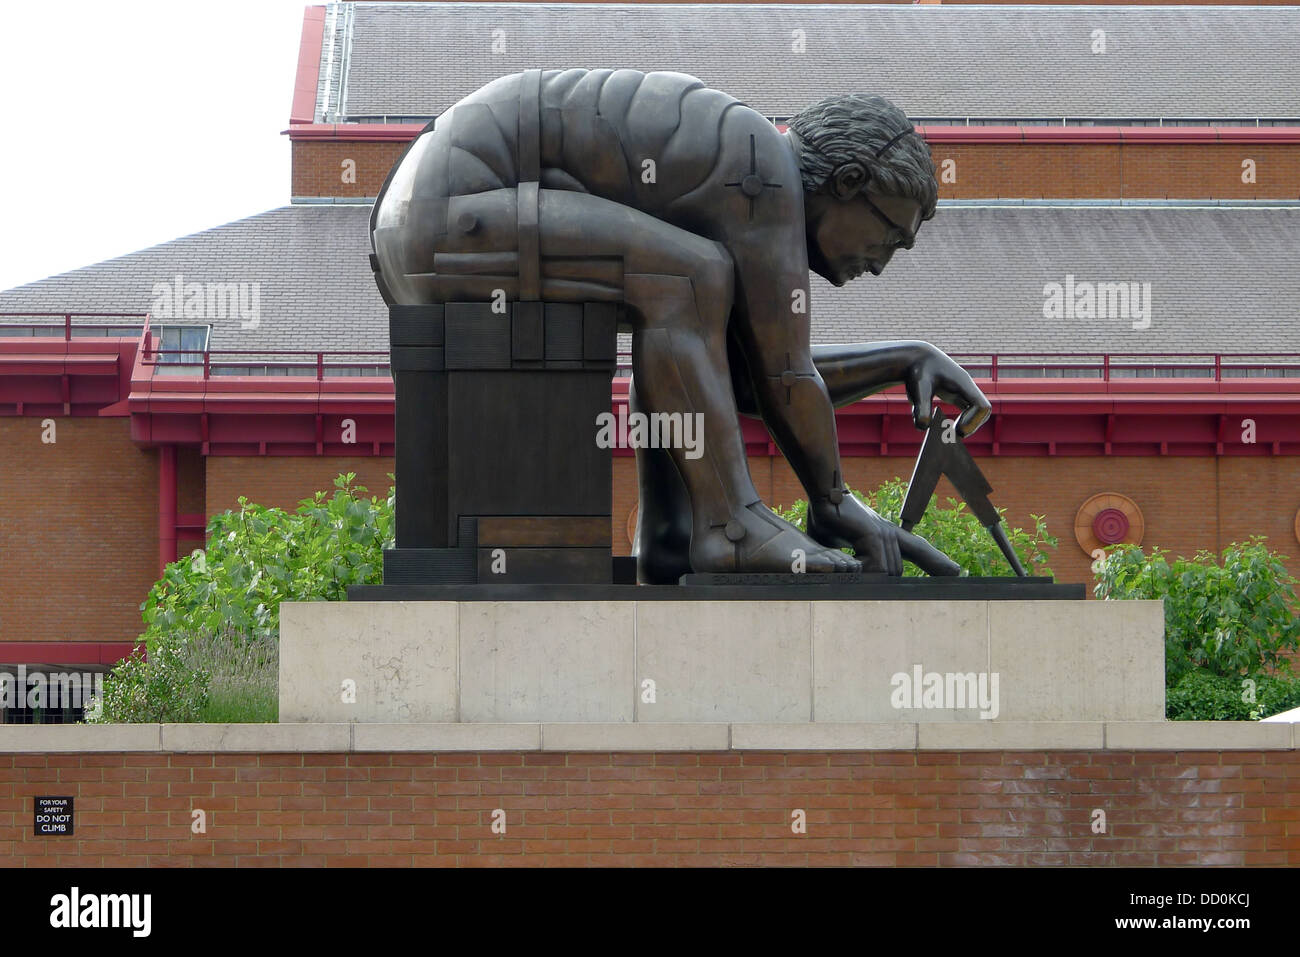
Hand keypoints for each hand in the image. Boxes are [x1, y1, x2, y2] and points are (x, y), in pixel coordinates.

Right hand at [808, 493, 960, 576]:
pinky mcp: (874, 535)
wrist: (822, 495)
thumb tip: (844, 575)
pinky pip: (877, 567)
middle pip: (896, 573)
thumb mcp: (838, 542)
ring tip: (847, 566)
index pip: (918, 548)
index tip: (956, 572)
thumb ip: (848, 559)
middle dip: (879, 583)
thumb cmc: (826, 517)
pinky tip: (849, 564)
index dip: (936, 561)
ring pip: (887, 573)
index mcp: (886, 535)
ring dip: (865, 577)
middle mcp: (891, 534)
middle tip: (854, 575)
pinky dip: (863, 571)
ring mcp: (885, 534)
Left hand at [903, 345, 990, 436]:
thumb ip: (921, 407)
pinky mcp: (955, 395)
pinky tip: (944, 428)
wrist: (914, 359)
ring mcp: (962, 391)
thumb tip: (924, 427)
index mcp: (963, 384)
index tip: (956, 429)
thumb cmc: (917, 371)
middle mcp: (966, 388)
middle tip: (954, 436)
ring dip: (969, 425)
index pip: (982, 406)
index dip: (973, 421)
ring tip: (949, 434)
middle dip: (973, 425)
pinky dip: (961, 422)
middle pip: (984, 410)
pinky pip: (967, 411)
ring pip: (977, 411)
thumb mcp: (918, 389)